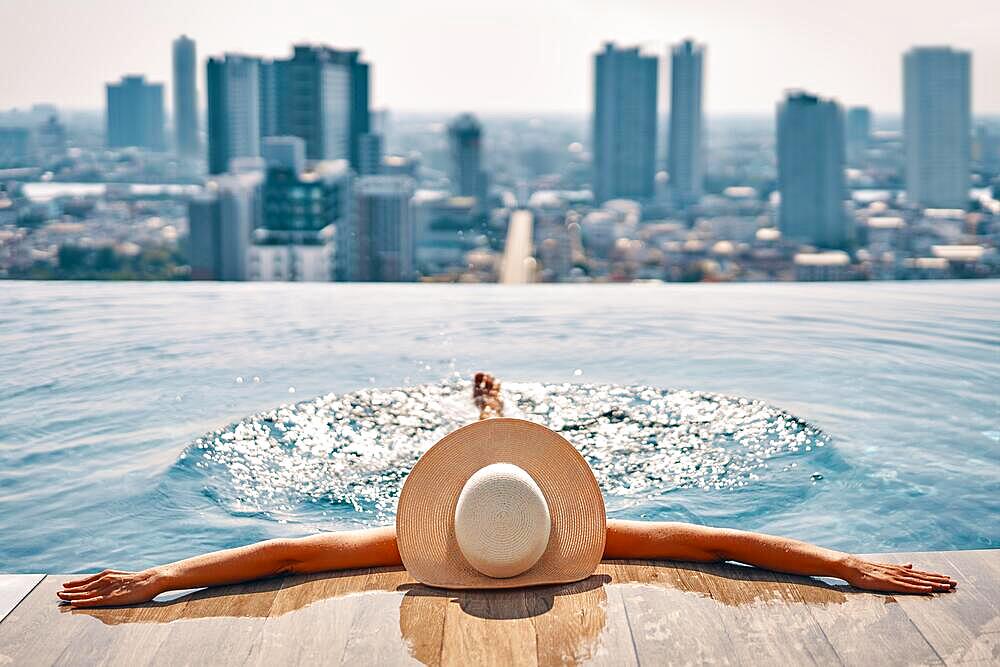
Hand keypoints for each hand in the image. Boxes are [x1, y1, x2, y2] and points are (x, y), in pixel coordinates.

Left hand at [57, 569, 163, 607]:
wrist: (151, 580)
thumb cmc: (140, 580)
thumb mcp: (123, 578)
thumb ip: (112, 581)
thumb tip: (107, 586)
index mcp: (107, 575)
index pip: (87, 581)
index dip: (75, 584)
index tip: (65, 586)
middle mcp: (104, 580)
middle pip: (83, 587)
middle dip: (69, 590)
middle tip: (58, 594)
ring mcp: (107, 589)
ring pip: (85, 594)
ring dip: (71, 596)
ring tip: (61, 598)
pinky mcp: (111, 598)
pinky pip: (93, 601)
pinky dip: (82, 602)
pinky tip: (74, 603)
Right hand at [840, 558, 955, 593]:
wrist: (852, 566)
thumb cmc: (866, 569)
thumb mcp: (885, 568)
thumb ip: (900, 567)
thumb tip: (910, 564)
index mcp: (900, 570)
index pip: (921, 573)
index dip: (935, 576)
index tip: (948, 578)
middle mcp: (900, 572)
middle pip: (924, 577)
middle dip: (940, 580)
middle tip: (955, 583)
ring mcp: (895, 577)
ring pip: (919, 581)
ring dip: (934, 584)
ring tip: (947, 586)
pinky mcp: (889, 583)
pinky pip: (907, 586)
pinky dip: (919, 587)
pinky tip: (929, 588)